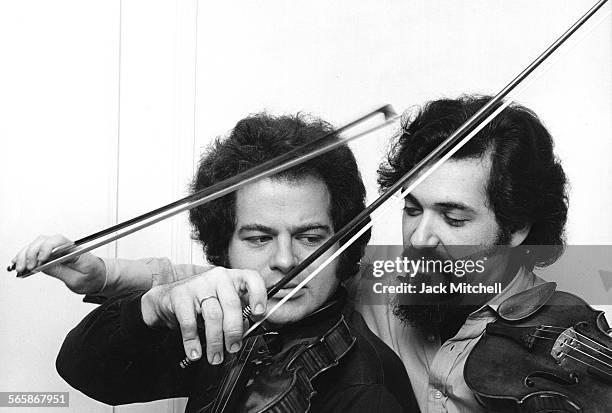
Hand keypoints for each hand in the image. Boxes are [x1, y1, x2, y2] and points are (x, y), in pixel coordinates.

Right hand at [11, 234, 105, 294]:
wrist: (99, 277)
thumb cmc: (92, 277)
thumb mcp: (78, 280)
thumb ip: (60, 272)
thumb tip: (43, 266)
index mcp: (76, 251)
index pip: (59, 241)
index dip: (46, 248)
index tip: (40, 261)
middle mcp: (66, 247)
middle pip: (45, 240)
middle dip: (32, 252)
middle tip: (27, 267)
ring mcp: (59, 249)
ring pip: (38, 244)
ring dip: (25, 254)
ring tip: (20, 268)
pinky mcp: (53, 254)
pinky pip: (37, 250)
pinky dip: (26, 256)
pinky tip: (18, 262)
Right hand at [141, 267, 266, 364]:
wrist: (168, 297)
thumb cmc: (201, 302)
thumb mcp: (222, 304)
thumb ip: (237, 314)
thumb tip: (247, 331)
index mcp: (233, 278)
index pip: (252, 279)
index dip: (258, 296)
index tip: (259, 313)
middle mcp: (218, 277)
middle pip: (232, 304)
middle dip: (234, 331)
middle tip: (233, 348)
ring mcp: (199, 284)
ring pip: (213, 315)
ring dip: (215, 341)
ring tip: (215, 356)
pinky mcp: (180, 294)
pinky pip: (189, 322)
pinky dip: (193, 341)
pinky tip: (195, 351)